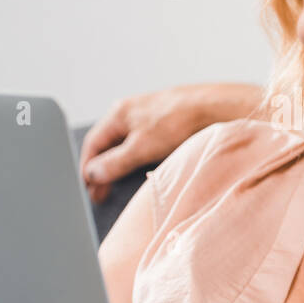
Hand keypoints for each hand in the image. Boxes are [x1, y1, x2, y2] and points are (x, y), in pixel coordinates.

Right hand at [80, 83, 262, 203]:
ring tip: (120, 186)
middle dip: (103, 170)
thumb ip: (114, 162)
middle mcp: (131, 112)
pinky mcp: (167, 124)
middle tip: (102, 194)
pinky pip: (145, 145)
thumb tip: (93, 173)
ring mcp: (150, 117)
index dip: (88, 168)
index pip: (93, 143)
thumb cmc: (179, 121)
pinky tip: (144, 171)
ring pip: (127, 145)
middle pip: (108, 145)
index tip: (89, 188)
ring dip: (121, 166)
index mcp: (119, 113)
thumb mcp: (141, 147)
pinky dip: (139, 160)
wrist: (216, 109)